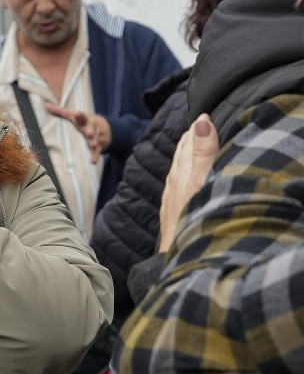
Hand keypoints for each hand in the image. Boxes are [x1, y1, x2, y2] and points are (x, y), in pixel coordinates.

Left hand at [45, 104, 111, 162]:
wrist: (107, 127)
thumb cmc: (85, 121)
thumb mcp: (74, 116)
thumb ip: (60, 112)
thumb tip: (46, 105)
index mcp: (85, 120)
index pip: (82, 117)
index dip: (79, 115)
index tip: (76, 113)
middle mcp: (92, 127)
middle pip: (91, 129)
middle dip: (90, 131)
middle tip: (88, 133)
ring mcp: (96, 137)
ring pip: (95, 140)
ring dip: (94, 143)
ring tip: (93, 145)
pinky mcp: (99, 146)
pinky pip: (97, 151)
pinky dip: (95, 156)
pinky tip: (93, 162)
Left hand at [158, 114, 218, 251]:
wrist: (179, 256)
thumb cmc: (191, 219)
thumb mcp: (198, 181)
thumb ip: (201, 153)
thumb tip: (201, 122)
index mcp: (182, 176)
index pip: (187, 146)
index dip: (195, 132)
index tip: (202, 117)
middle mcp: (173, 187)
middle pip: (180, 158)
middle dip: (189, 142)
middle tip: (196, 129)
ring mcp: (172, 203)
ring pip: (176, 175)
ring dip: (184, 160)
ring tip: (189, 150)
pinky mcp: (173, 218)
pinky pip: (176, 191)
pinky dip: (181, 180)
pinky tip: (181, 185)